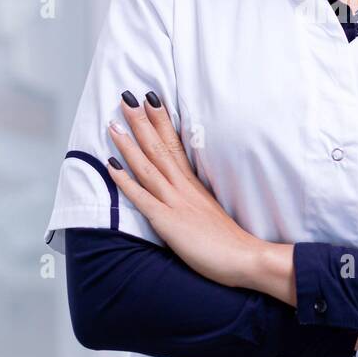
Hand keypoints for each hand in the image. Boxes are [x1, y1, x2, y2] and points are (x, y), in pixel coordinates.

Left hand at [105, 91, 259, 288]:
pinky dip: (125, 181)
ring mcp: (176, 203)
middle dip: (142, 122)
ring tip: (113, 123)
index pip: (175, 145)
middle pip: (160, 148)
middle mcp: (184, 188)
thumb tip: (187, 194)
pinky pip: (142, 197)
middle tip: (127, 98)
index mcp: (194, 185)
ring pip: (149, 166)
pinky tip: (111, 166)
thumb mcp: (212, 213)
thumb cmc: (230, 242)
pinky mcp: (168, 221)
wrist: (246, 259)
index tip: (151, 100)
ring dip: (129, 144)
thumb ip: (196, 201)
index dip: (162, 122)